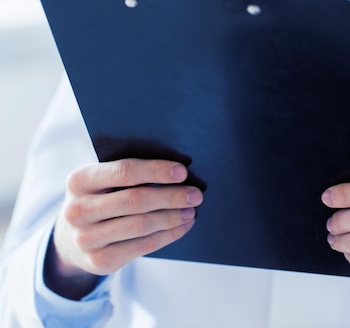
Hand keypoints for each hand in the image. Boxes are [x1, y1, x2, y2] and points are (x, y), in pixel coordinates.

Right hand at [46, 159, 202, 298]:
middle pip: (135, 201)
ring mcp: (86, 239)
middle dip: (171, 197)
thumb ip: (128, 174)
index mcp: (79, 181)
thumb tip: (177, 173)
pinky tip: (183, 226)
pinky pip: (143, 246)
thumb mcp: (101, 182)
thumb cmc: (98, 200)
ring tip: (191, 210)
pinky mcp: (100, 262)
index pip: (124, 172)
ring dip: (173, 217)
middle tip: (196, 195)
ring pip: (141, 225)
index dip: (156, 171)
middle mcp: (77, 210)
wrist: (70, 240)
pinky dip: (169, 235)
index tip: (182, 172)